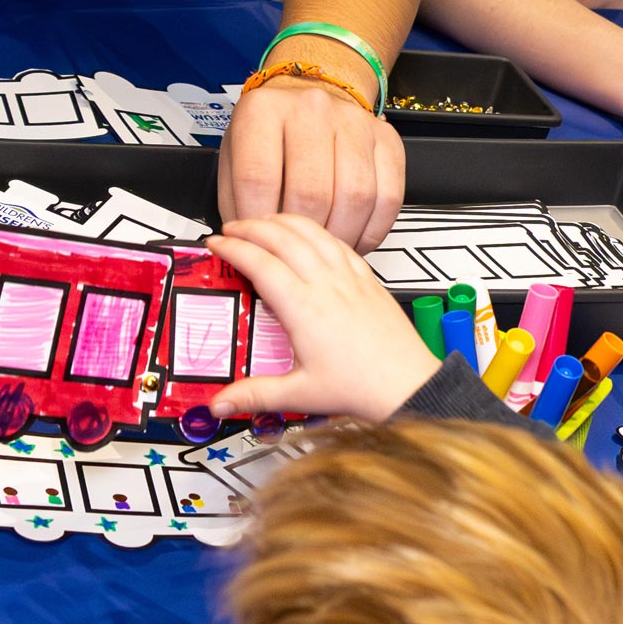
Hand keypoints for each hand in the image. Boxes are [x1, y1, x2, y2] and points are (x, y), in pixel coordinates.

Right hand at [205, 213, 436, 420]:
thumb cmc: (361, 387)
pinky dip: (316, 230)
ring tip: (264, 222)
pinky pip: (338, 241)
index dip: (232, 248)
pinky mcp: (366, 279)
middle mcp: (326, 284)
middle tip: (231, 229)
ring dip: (283, 221)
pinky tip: (309, 233)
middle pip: (282, 237)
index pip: (259, 263)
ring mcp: (348, 277)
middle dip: (251, 226)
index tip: (215, 244)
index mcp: (303, 307)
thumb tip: (221, 402)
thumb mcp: (299, 394)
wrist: (406, 384)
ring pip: (312, 231)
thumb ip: (255, 395)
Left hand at [218, 77, 404, 252]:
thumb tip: (246, 251)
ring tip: (324, 247)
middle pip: (311, 192)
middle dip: (302, 236)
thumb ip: (237, 202)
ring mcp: (353, 121)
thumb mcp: (234, 158)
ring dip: (340, 237)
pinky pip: (387, 198)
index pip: (258, 178)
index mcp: (262, 110)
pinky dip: (371, 231)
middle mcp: (311, 109)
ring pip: (354, 197)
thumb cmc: (268, 133)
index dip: (257, 223)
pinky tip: (353, 237)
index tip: (259, 243)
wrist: (305, 93)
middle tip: (295, 253)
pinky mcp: (386, 139)